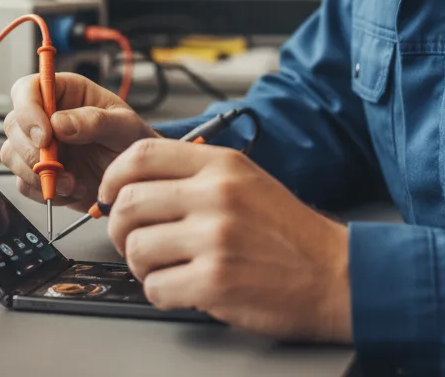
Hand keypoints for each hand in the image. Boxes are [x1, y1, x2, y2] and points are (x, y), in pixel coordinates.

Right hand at [1, 72, 158, 210]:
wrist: (133, 180)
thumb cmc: (131, 143)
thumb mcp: (125, 127)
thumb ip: (95, 121)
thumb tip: (59, 122)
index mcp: (66, 92)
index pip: (28, 88)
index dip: (28, 110)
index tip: (45, 136)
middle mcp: (46, 116)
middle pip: (13, 124)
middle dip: (31, 150)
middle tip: (57, 166)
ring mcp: (39, 146)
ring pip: (11, 155)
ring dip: (38, 174)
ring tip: (72, 182)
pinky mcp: (38, 173)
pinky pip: (23, 183)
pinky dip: (44, 191)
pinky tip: (70, 190)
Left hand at [99, 139, 351, 341]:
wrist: (335, 274)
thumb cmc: (287, 230)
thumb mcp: (245, 179)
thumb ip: (195, 172)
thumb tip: (136, 180)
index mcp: (221, 164)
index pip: (142, 154)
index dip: (113, 175)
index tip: (109, 193)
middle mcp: (215, 195)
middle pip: (129, 202)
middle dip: (119, 228)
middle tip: (131, 240)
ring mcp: (215, 238)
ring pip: (137, 248)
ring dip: (140, 264)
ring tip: (163, 266)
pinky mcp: (215, 281)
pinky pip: (155, 287)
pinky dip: (160, 292)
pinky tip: (182, 287)